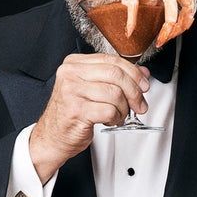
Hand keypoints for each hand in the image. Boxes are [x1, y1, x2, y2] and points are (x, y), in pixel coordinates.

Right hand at [29, 53, 149, 181]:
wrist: (52, 136)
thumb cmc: (72, 112)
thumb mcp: (92, 88)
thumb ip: (115, 78)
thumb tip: (142, 73)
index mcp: (74, 63)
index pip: (111, 60)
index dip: (133, 72)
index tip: (144, 84)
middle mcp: (71, 74)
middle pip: (115, 75)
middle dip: (134, 91)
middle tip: (140, 104)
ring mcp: (72, 91)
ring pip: (115, 94)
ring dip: (124, 108)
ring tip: (119, 114)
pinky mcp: (77, 110)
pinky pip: (109, 110)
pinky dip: (116, 118)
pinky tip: (110, 120)